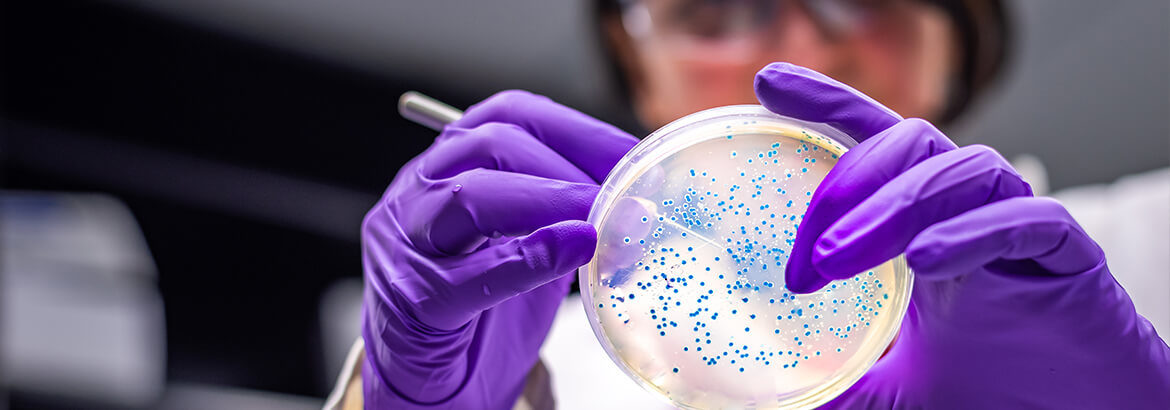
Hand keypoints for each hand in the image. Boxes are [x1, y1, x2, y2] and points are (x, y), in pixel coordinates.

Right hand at [361, 90, 637, 408]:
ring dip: (548, 200)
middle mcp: (418, 194)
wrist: (430, 387)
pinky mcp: (415, 302)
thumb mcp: (529, 248)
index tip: (633, 155)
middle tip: (624, 194)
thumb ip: (568, 218)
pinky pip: (468, 275)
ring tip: (600, 218)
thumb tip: (641, 199)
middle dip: (568, 165)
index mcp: (448, 168)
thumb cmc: (480, 315)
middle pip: (489, 145)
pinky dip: (528, 258)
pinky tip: (572, 251)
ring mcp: (407, 246)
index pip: (509, 115)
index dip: (577, 129)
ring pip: (468, 196)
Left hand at [755, 63, 1169, 407]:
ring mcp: (1017, 226)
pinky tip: (926, 260)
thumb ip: (843, 384)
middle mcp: (967, 210)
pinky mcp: (1068, 255)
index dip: (826, 104)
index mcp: (923, 222)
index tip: (768, 86)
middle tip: (804, 259)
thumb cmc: (990, 387)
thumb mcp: (894, 386)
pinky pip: (1027, 219)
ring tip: (839, 258)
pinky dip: (972, 232)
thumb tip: (779, 402)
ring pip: (963, 168)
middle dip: (847, 185)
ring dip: (893, 206)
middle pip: (908, 143)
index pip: (873, 139)